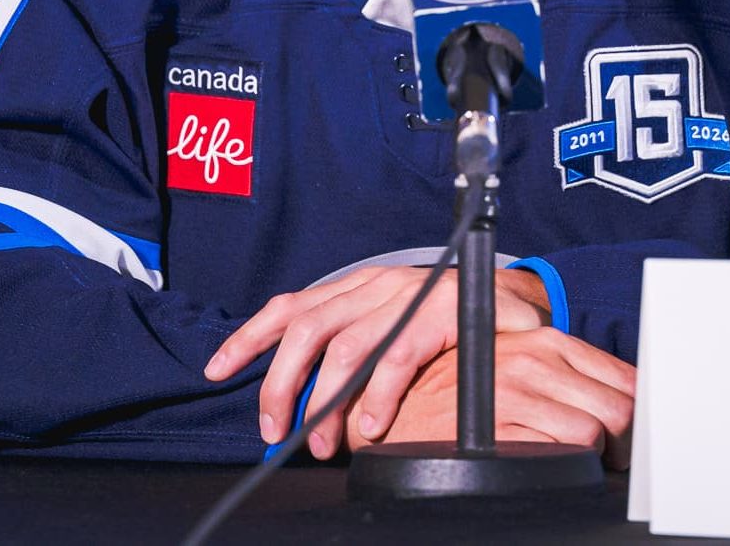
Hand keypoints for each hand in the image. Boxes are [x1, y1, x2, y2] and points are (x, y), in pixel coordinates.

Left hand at [204, 266, 550, 456]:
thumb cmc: (445, 324)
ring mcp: (406, 298)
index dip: (250, 335)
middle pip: (307, 327)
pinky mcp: (438, 316)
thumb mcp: (391, 326)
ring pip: (345, 347)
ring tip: (322, 444)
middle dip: (279, 381)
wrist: (512, 305)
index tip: (217, 369)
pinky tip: (374, 428)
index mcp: (357, 287)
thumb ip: (353, 349)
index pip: (291, 305)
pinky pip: (396, 358)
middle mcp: (375, 286)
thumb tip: (303, 400)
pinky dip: (378, 397)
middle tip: (273, 429)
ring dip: (325, 402)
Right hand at [348, 328, 635, 469]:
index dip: (639, 416)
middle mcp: (536, 360)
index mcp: (547, 342)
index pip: (625, 379)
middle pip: (619, 410)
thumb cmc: (463, 388)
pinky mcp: (498, 426)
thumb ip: (565, 378)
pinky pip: (558, 455)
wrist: (398, 401)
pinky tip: (550, 466)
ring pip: (593, 434)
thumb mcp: (518, 365)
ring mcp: (517, 392)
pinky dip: (564, 467)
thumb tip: (623, 407)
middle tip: (611, 460)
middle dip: (625, 444)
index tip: (633, 438)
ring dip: (593, 457)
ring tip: (576, 461)